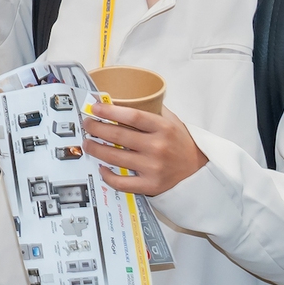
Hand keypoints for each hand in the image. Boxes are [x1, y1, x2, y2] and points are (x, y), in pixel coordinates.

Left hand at [83, 102, 207, 197]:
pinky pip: (121, 182)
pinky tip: (101, 167)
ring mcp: (153, 168)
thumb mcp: (171, 121)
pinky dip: (107, 175)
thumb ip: (151, 110)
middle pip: (118, 136)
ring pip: (115, 158)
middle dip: (96, 128)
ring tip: (87, 142)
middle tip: (87, 124)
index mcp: (163, 128)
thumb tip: (121, 99)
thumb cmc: (180, 142)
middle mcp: (158, 147)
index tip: (95, 107)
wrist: (197, 170)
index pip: (132, 116)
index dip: (110, 111)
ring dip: (96, 149)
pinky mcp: (150, 185)